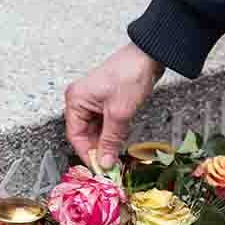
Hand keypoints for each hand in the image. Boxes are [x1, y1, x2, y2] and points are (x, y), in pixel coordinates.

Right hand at [64, 44, 163, 168]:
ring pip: (96, 131)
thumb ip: (110, 141)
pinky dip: (112, 134)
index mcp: (76, 100)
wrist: (149, 55)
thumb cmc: (130, 74)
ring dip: (106, 142)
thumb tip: (104, 163)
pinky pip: (104, 124)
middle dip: (98, 149)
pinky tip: (120, 141)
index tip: (100, 168)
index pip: (75, 136)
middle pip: (84, 135)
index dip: (87, 154)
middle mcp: (80, 101)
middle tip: (111, 165)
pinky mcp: (105, 101)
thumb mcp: (119, 114)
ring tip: (117, 154)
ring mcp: (92, 101)